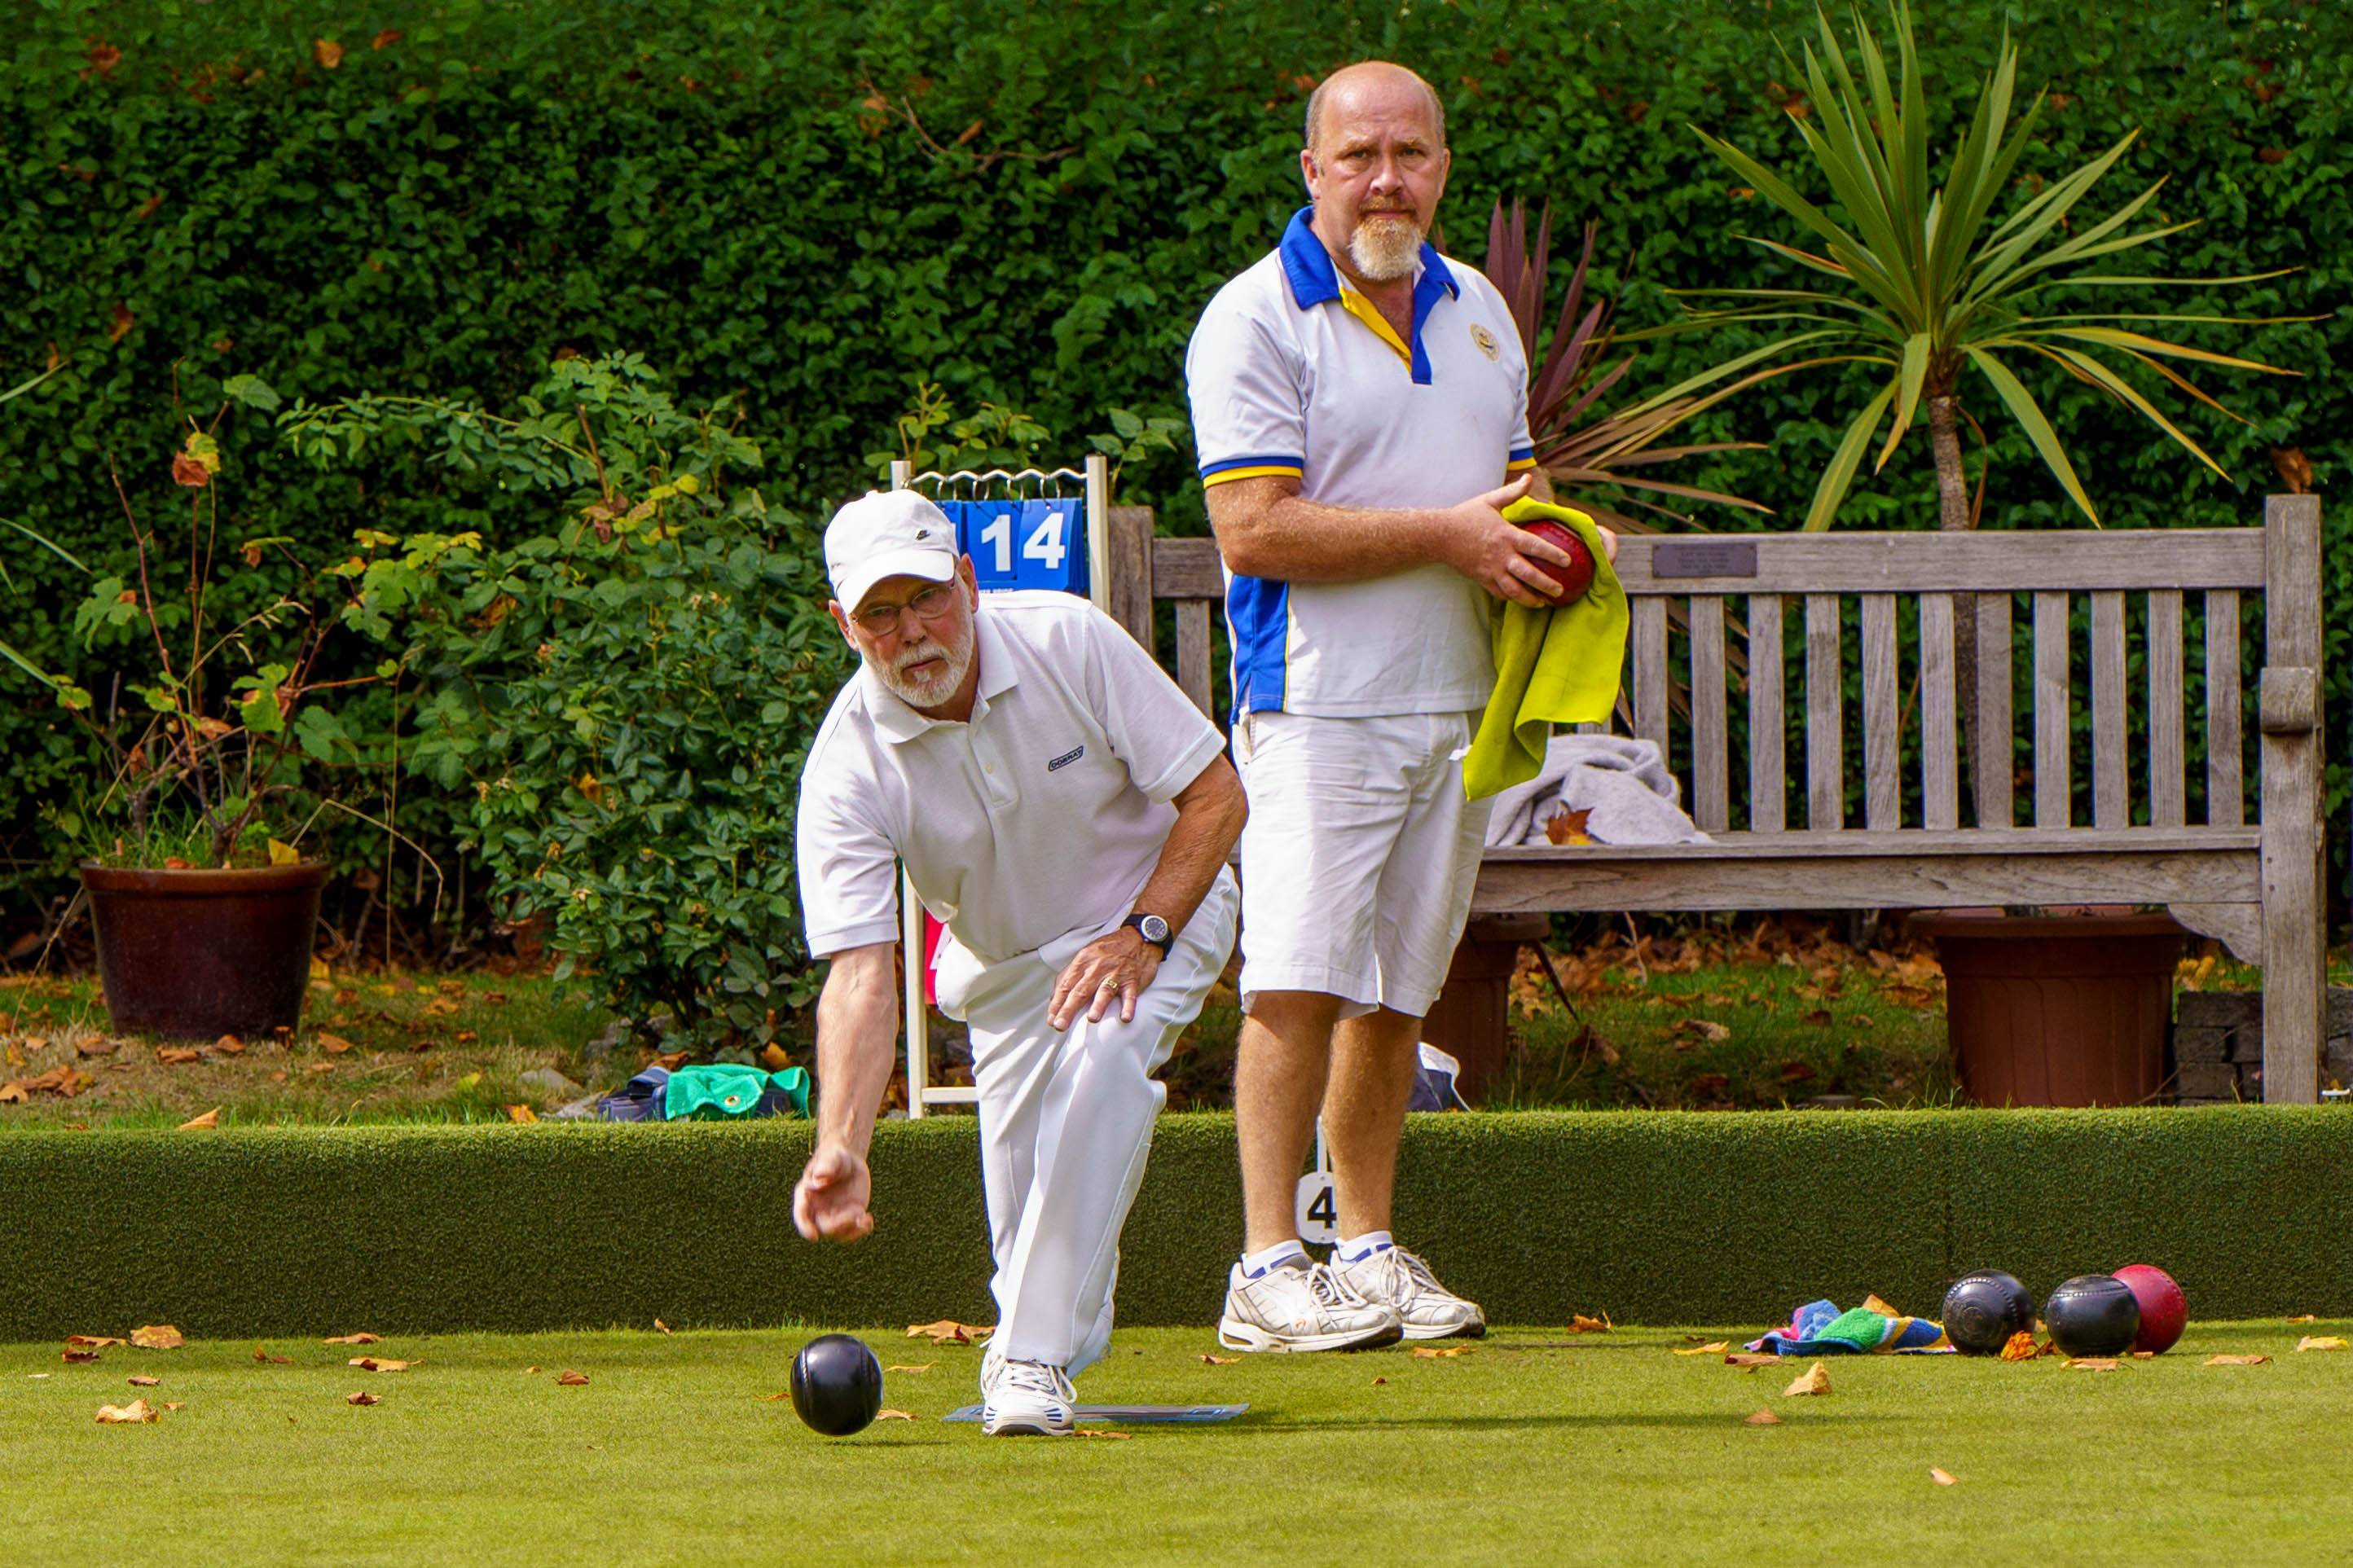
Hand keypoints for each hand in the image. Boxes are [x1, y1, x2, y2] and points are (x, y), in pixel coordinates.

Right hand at [793, 1141, 873, 1242]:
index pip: (801, 1215)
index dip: (805, 1227)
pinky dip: (862, 1229)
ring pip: (840, 1234)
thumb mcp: (832, 1157)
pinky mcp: (849, 1218)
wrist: (849, 1162)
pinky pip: (853, 1231)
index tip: (814, 1236)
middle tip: (856, 1212)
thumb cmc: (835, 1157)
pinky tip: (868, 1219)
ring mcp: (833, 1217)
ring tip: (865, 1217)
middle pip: (824, 1228)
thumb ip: (826, 1166)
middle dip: (839, 1225)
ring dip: (852, 1230)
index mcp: (806, 1196)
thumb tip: (819, 1179)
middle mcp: (817, 1211)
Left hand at [1048, 928, 1162, 1030]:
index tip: (1051, 1019)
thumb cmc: (1108, 950)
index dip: (1057, 1003)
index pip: (1066, 985)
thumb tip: (1054, 997)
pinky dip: (1128, 1006)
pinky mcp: (1132, 980)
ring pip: (1105, 991)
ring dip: (1098, 1006)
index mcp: (1082, 961)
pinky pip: (1130, 995)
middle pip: (1080, 991)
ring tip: (1092, 1019)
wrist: (1138, 937)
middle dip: (1068, 1009)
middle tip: (1060, 1025)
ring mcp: (1116, 974)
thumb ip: (1069, 975)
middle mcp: (1097, 968)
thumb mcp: (1085, 955)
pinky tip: (1125, 1017)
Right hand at [1439, 473, 1575, 608]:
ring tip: (1543, 603)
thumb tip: (1528, 478)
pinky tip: (1521, 599)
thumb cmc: (1466, 516)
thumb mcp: (1490, 500)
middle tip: (1560, 591)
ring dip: (1530, 598)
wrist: (1439, 535)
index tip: (1568, 562)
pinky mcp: (1481, 579)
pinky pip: (1499, 592)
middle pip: (1528, 574)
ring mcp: (1491, 570)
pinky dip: (1511, 597)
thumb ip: (1512, 492)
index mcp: (1506, 535)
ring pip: (1514, 590)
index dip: (1553, 555)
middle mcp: (1501, 555)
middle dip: (1546, 584)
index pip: (1535, 547)